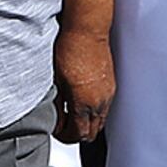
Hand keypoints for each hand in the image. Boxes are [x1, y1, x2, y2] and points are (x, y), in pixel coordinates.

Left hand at [52, 23, 114, 140]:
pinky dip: (93, 111)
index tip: (56, 129)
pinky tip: (82, 99)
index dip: (65, 136)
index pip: (78, 134)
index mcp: (85, 103)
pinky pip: (104, 107)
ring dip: (86, 122)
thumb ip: (57, 103)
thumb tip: (55, 117)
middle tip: (63, 125)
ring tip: (71, 112)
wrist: (87, 30)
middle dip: (77, 133)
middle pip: (91, 132)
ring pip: (99, 121)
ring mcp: (108, 94)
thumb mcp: (56, 79)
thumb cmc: (70, 49)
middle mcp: (100, 101)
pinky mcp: (111, 85)